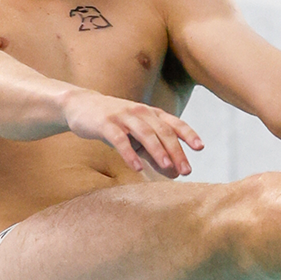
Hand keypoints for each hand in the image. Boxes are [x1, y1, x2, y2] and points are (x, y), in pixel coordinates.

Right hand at [61, 91, 204, 176]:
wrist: (80, 105)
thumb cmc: (114, 123)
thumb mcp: (136, 137)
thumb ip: (155, 153)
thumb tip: (176, 173)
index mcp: (151, 113)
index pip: (174, 123)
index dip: (188, 134)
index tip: (199, 148)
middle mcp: (140, 112)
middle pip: (163, 131)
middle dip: (176, 151)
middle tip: (186, 170)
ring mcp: (123, 117)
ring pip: (145, 134)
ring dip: (158, 151)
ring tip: (167, 167)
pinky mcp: (105, 124)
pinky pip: (120, 139)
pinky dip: (129, 153)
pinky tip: (137, 167)